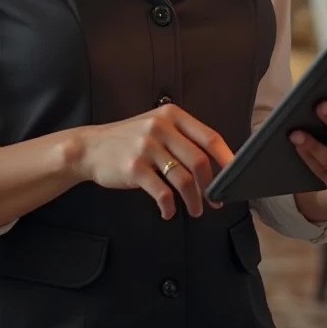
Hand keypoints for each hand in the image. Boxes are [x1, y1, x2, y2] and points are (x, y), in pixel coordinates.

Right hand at [74, 104, 233, 219]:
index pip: (210, 137)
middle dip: (211, 186)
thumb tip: (215, 165)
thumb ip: (182, 138)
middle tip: (215, 201)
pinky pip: (161, 193)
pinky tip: (169, 212)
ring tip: (196, 210)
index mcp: (172, 115)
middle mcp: (160, 127)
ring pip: (183, 179)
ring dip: (194, 200)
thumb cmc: (129, 140)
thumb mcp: (156, 127)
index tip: (235, 176)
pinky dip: (169, 207)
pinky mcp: (134, 167)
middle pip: (199, 160)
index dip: (227, 159)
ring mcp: (147, 147)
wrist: (90, 148)